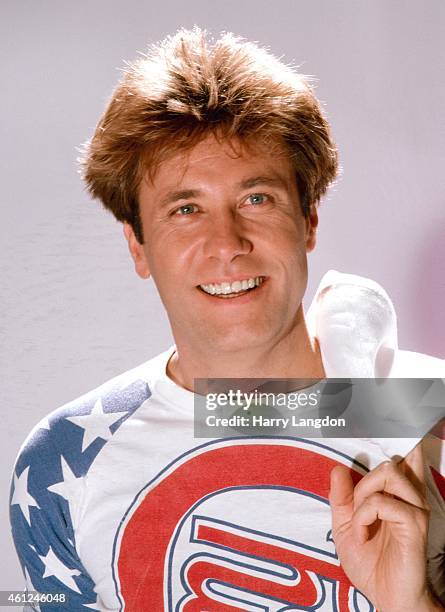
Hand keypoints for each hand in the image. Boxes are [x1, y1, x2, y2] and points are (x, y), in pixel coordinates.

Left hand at [329, 444, 442, 610]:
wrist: (385, 598)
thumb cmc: (371, 565)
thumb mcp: (344, 528)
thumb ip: (341, 498)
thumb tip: (338, 468)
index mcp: (396, 497)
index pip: (403, 459)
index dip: (401, 438)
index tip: (397, 419)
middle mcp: (410, 498)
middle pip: (387, 463)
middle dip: (362, 485)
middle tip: (357, 514)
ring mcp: (415, 509)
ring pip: (387, 473)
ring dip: (363, 498)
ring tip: (361, 524)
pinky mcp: (415, 523)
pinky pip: (382, 501)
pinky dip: (364, 514)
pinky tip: (365, 532)